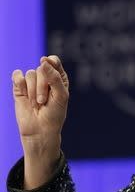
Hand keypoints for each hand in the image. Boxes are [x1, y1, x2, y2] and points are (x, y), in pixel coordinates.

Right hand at [12, 55, 68, 188]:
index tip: (48, 61)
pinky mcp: (19, 88)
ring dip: (33, 90)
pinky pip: (17, 76)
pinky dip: (19, 83)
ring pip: (30, 74)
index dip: (51, 61)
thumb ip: (54, 78)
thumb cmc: (55, 114)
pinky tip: (24, 94)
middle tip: (43, 101)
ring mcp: (32, 83)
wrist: (40, 130)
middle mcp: (45, 78)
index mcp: (59, 79)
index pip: (54, 62)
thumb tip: (44, 61)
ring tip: (37, 103)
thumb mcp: (61, 96)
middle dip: (42, 86)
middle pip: (41, 69)